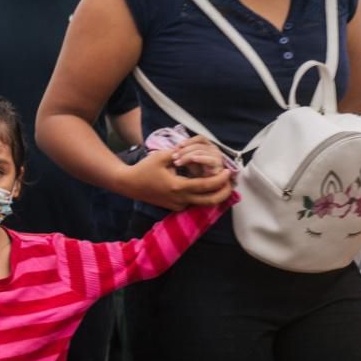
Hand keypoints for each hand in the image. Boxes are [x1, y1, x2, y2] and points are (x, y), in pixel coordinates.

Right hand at [116, 149, 232, 210]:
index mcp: (178, 187)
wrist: (129, 184)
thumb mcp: (162, 156)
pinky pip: (193, 202)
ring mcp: (178, 205)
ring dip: (214, 194)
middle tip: (232, 183)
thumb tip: (195, 154)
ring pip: (202, 202)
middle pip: (210, 201)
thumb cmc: (144, 168)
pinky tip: (206, 186)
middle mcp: (180, 199)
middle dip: (224, 193)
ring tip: (222, 183)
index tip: (228, 171)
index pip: (206, 186)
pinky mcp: (175, 206)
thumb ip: (180, 154)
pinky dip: (202, 195)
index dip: (220, 180)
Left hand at [171, 136, 227, 177]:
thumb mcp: (189, 161)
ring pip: (201, 151)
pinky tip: (192, 159)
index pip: (200, 138)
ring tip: (178, 162)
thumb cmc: (197, 173)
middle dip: (184, 150)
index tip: (175, 148)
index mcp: (208, 146)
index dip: (187, 141)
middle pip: (198, 145)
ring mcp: (217, 157)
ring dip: (187, 156)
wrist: (206, 187)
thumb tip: (173, 150)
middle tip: (173, 157)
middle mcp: (214, 150)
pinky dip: (200, 158)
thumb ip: (184, 154)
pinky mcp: (218, 166)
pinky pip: (209, 160)